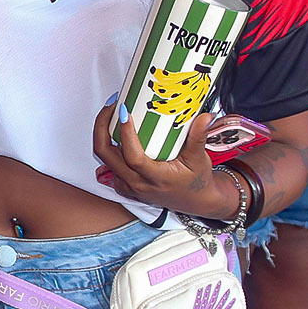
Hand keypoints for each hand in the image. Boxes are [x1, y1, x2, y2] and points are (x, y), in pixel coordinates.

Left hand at [91, 104, 234, 218]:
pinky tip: (115, 133)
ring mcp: (129, 186)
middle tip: (112, 107)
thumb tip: (204, 117)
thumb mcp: (199, 159)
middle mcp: (137, 183)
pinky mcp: (126, 185)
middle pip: (107, 155)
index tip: (124, 112)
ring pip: (105, 159)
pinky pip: (109, 165)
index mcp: (155, 178)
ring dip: (103, 136)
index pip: (133, 157)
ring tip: (112, 115)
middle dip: (102, 127)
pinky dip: (109, 148)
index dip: (126, 133)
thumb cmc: (196, 182)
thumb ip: (198, 137)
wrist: (195, 201)